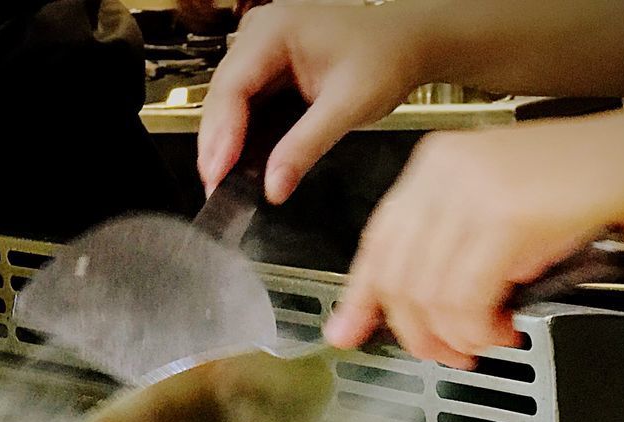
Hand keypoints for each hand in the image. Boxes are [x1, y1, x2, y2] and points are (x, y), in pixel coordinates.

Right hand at [198, 4, 423, 202]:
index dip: (220, 134)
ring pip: (228, 102)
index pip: (233, 86)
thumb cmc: (386, 58)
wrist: (409, 44)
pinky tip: (240, 163)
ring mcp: (262, 49)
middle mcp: (261, 33)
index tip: (216, 172)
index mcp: (276, 31)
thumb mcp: (347, 107)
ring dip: (225, 142)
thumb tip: (273, 187)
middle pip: (222, 95)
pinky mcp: (269, 68)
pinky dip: (241, 135)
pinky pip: (244, 104)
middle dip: (216, 143)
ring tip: (222, 180)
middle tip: (214, 186)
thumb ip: (306, 148)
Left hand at [323, 117, 623, 366]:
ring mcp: (472, 192)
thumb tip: (401, 310)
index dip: (360, 296)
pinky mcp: (505, 218)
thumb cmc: (580, 189)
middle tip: (445, 353)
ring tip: (484, 341)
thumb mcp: (494, 211)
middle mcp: (443, 173)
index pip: (377, 241)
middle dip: (416, 331)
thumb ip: (444, 250)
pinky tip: (501, 328)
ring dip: (455, 335)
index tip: (346, 332)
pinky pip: (466, 298)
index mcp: (433, 165)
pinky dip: (479, 328)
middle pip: (397, 275)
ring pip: (428, 294)